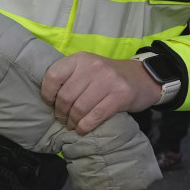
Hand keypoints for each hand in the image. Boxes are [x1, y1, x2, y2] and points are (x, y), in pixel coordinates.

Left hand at [40, 52, 163, 134]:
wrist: (141, 77)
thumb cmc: (107, 77)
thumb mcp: (87, 68)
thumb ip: (70, 77)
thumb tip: (48, 99)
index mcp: (80, 59)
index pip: (54, 76)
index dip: (47, 93)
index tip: (50, 103)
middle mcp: (93, 67)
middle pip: (66, 96)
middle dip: (61, 112)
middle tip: (62, 119)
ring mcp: (108, 80)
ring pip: (80, 108)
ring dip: (72, 121)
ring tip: (71, 125)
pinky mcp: (120, 95)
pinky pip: (95, 116)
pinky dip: (85, 126)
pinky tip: (82, 130)